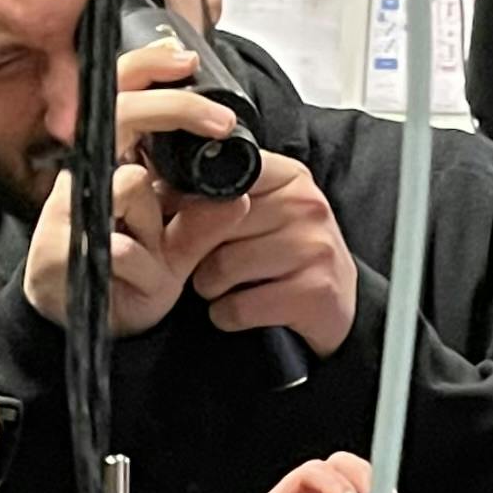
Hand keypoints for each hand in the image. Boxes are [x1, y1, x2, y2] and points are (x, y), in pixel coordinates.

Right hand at [16, 40, 251, 333]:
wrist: (86, 329)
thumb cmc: (127, 280)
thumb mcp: (179, 251)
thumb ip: (205, 223)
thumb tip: (237, 198)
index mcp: (111, 167)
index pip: (120, 98)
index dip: (146, 68)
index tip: (184, 57)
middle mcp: (86, 177)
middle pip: (123, 114)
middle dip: (175, 109)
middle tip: (220, 122)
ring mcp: (70, 208)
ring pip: (132, 184)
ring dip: (157, 230)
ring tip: (154, 263)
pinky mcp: (60, 245)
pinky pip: (121, 246)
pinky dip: (142, 270)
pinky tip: (135, 287)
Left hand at [159, 148, 362, 360]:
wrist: (337, 305)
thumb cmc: (289, 254)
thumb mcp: (264, 212)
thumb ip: (220, 195)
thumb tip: (155, 189)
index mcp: (289, 177)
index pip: (223, 177)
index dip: (191, 202)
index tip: (182, 219)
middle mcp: (306, 206)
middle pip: (215, 224)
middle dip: (197, 252)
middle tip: (205, 264)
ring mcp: (313, 249)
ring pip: (222, 267)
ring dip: (209, 286)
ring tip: (223, 287)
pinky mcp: (313, 293)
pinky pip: (238, 307)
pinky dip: (226, 315)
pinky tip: (238, 309)